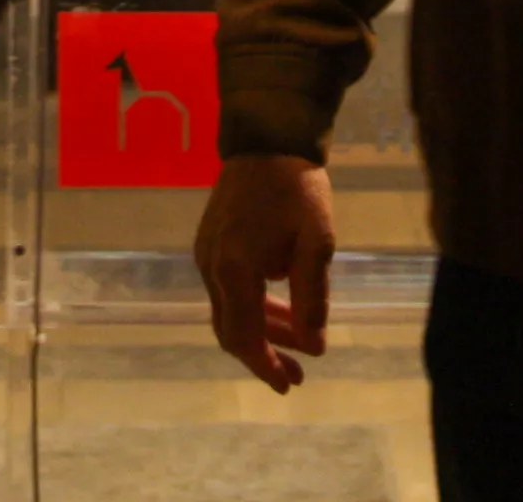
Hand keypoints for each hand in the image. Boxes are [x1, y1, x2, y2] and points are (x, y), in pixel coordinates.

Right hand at [195, 153, 337, 391]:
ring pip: (229, 311)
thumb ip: (312, 296)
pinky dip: (253, 307)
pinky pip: (227, 290)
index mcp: (236, 270)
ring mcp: (207, 255)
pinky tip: (282, 306)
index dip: (265, 366)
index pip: (245, 337)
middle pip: (231, 331)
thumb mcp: (316, 241)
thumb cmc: (296, 188)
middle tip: (296, 374)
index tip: (288, 384)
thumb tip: (314, 346)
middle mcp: (212, 267)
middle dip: (264, 356)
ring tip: (298, 344)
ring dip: (262, 331)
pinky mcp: (210, 243)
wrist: (265, 137)